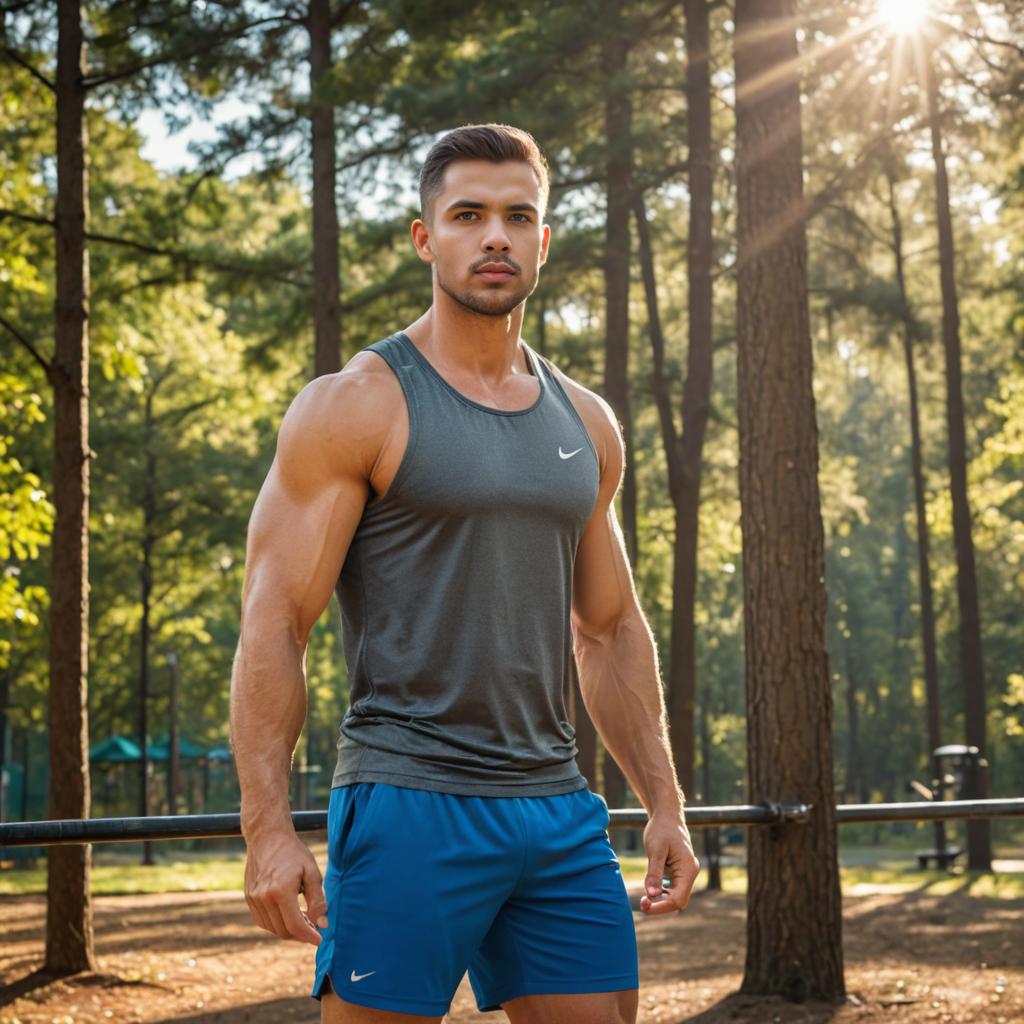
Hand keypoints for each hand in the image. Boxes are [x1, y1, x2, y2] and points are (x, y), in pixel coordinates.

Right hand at [243, 828, 327, 944]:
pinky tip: (288, 915)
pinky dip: (276, 924)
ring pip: (272, 928)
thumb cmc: (293, 852)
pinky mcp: (248, 898)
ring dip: (288, 930)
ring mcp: (253, 899)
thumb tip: (322, 924)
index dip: (308, 936)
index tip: (319, 940)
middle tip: (315, 928)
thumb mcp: (311, 871)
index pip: (295, 925)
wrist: (267, 836)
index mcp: (280, 891)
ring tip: (304, 920)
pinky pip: (262, 920)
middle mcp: (263, 898)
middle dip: (300, 934)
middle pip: (283, 930)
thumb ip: (317, 899)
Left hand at [639, 811, 699, 914]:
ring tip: (644, 899)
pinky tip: (651, 890)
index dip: (661, 907)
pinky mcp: (679, 872)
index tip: (644, 906)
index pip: (678, 899)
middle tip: (641, 904)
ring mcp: (686, 873)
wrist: (667, 816)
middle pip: (678, 901)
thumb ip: (654, 873)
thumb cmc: (661, 829)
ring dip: (661, 901)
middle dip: (661, 906)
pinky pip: (673, 889)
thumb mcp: (655, 850)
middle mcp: (690, 873)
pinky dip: (662, 893)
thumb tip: (650, 895)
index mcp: (688, 869)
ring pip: (676, 897)